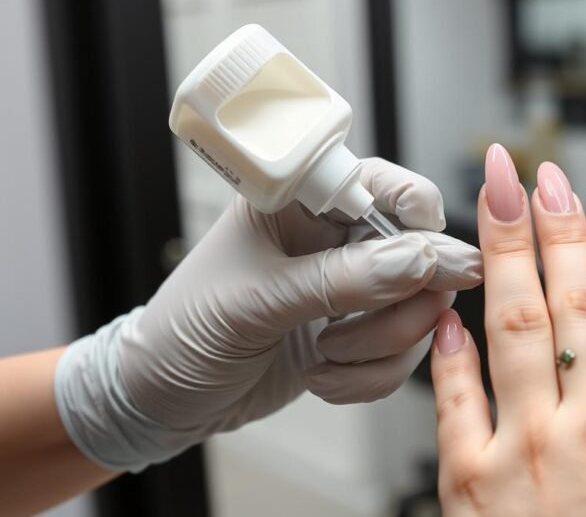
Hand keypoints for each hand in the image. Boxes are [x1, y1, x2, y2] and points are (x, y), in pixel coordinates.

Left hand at [56, 158, 481, 470]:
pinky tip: (321, 378)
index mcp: (301, 202)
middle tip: (354, 331)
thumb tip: (418, 260)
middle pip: (419, 255)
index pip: (386, 187)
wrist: (160, 399)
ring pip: (418, 311)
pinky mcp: (354, 336)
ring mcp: (348, 290)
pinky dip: (368, 378)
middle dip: (399, 305)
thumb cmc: (185, 332)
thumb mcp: (257, 302)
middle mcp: (333, 240)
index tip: (425, 263)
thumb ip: (342, 281)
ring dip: (379, 348)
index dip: (418, 220)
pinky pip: (401, 355)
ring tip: (323, 355)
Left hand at [428, 146, 585, 516]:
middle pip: (572, 304)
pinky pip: (454, 401)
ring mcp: (524, 451)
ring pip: (515, 329)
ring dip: (504, 256)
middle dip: (551, 228)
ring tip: (493, 197)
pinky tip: (444, 306)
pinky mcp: (468, 481)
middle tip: (533, 172)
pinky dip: (448, 350)